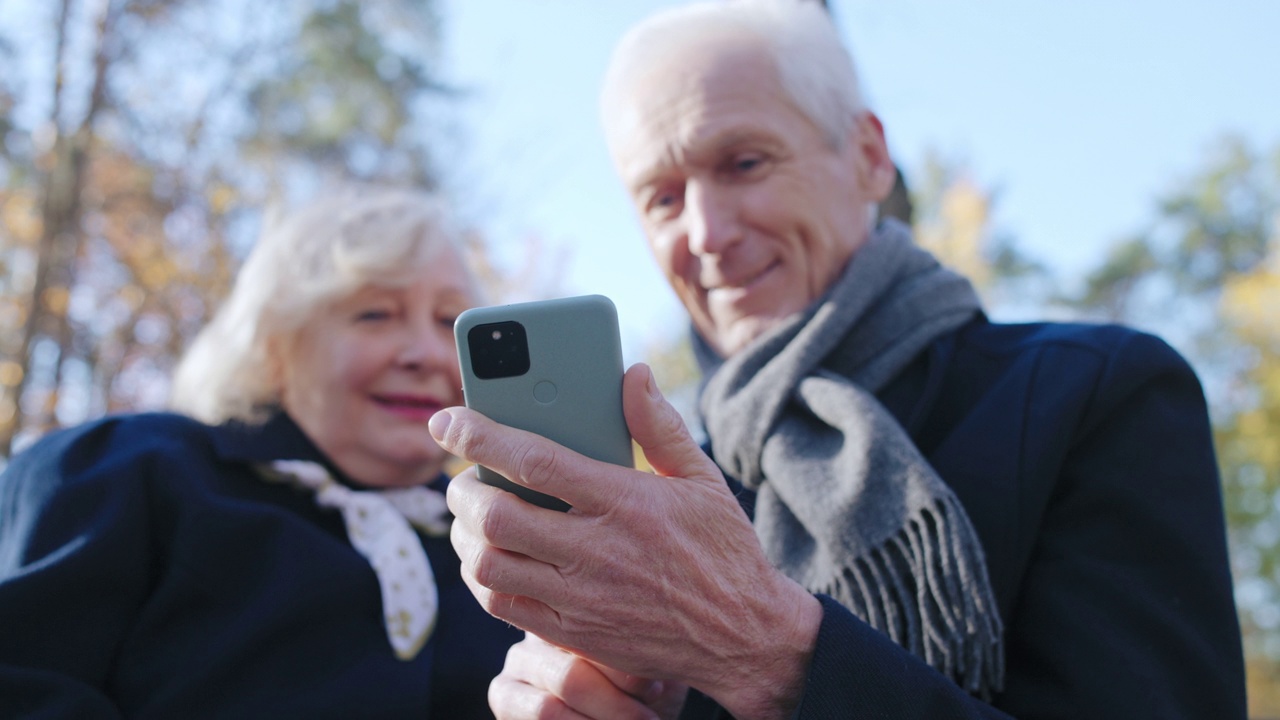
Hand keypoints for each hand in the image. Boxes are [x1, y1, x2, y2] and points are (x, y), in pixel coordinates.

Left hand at [430, 363, 821, 719]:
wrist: (744, 637)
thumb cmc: (722, 550)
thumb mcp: (702, 479)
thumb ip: (660, 426)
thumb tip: (631, 373)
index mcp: (626, 501)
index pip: (535, 461)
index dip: (480, 436)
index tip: (447, 420)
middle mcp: (598, 550)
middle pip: (498, 516)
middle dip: (462, 490)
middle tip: (462, 478)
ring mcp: (582, 598)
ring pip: (490, 565)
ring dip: (465, 536)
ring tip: (471, 518)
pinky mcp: (575, 635)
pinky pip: (504, 606)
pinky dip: (482, 579)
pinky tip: (490, 559)